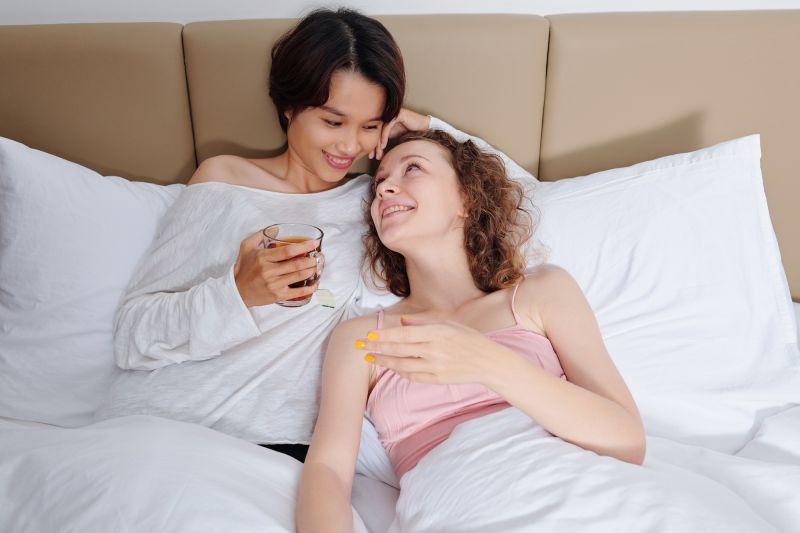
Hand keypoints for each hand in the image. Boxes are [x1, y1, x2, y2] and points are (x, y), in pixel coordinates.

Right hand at [233, 231, 322, 306]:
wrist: (237, 291)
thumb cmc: (243, 268)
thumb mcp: (246, 247)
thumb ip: (259, 235)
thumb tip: (277, 228)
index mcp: (263, 257)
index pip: (287, 251)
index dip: (303, 246)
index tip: (314, 243)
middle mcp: (269, 271)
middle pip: (296, 264)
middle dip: (311, 260)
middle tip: (318, 257)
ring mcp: (274, 284)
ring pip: (298, 276)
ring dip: (312, 271)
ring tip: (317, 266)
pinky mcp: (277, 295)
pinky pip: (297, 292)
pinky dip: (308, 288)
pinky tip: (315, 284)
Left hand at [354, 315, 515, 384]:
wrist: (488, 361)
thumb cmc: (468, 338)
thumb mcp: (448, 323)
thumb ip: (423, 321)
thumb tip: (401, 320)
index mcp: (436, 332)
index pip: (404, 333)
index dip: (384, 335)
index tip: (369, 335)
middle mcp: (434, 350)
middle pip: (399, 349)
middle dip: (377, 347)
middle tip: (360, 346)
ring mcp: (435, 366)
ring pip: (402, 364)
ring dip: (384, 360)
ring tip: (370, 357)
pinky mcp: (436, 379)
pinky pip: (412, 376)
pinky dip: (399, 371)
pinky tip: (390, 366)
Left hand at [371, 108, 430, 159]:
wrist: (424, 129)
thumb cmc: (411, 134)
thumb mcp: (395, 139)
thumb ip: (385, 141)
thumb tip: (375, 153)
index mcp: (385, 122)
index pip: (375, 133)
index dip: (373, 145)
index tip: (371, 156)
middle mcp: (387, 117)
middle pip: (376, 131)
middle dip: (374, 145)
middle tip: (372, 156)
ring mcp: (392, 115)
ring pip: (380, 129)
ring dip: (378, 143)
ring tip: (379, 153)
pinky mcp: (397, 114)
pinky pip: (387, 126)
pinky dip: (384, 136)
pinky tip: (384, 145)